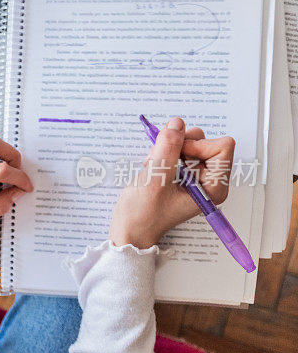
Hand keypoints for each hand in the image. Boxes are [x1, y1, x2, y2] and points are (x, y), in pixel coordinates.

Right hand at [108, 117, 234, 248]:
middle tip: (160, 162)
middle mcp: (209, 180)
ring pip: (189, 142)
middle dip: (179, 146)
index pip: (222, 147)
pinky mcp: (182, 173)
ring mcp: (195, 176)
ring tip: (153, 167)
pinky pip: (178, 149)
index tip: (176, 156)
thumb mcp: (156, 178)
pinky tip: (152, 168)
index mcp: (214, 187)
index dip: (197, 145)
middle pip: (205, 141)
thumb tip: (177, 123)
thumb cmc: (144, 214)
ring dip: (167, 149)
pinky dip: (162, 153)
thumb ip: (168, 148)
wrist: (130, 229)